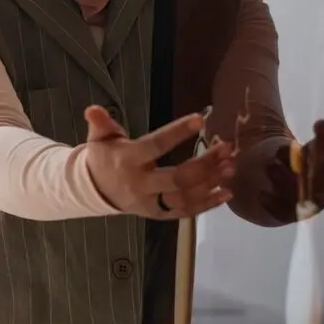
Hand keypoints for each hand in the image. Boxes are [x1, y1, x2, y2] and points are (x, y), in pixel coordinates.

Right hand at [83, 105, 235, 218]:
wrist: (96, 190)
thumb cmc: (103, 158)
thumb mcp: (99, 138)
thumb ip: (100, 124)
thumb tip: (93, 109)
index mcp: (127, 161)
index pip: (155, 146)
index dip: (177, 133)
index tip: (200, 120)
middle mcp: (140, 184)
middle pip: (177, 178)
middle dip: (204, 165)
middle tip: (225, 150)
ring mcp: (150, 202)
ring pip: (184, 197)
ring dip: (210, 183)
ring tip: (230, 167)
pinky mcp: (158, 214)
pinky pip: (185, 212)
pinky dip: (207, 205)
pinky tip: (226, 193)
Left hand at [260, 117, 323, 220]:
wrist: (293, 182)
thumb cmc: (320, 161)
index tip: (320, 123)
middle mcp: (323, 192)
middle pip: (318, 181)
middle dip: (306, 165)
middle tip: (296, 148)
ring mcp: (304, 204)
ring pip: (295, 195)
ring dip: (282, 179)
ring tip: (272, 165)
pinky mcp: (285, 213)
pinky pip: (278, 212)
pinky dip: (270, 203)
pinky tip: (262, 193)